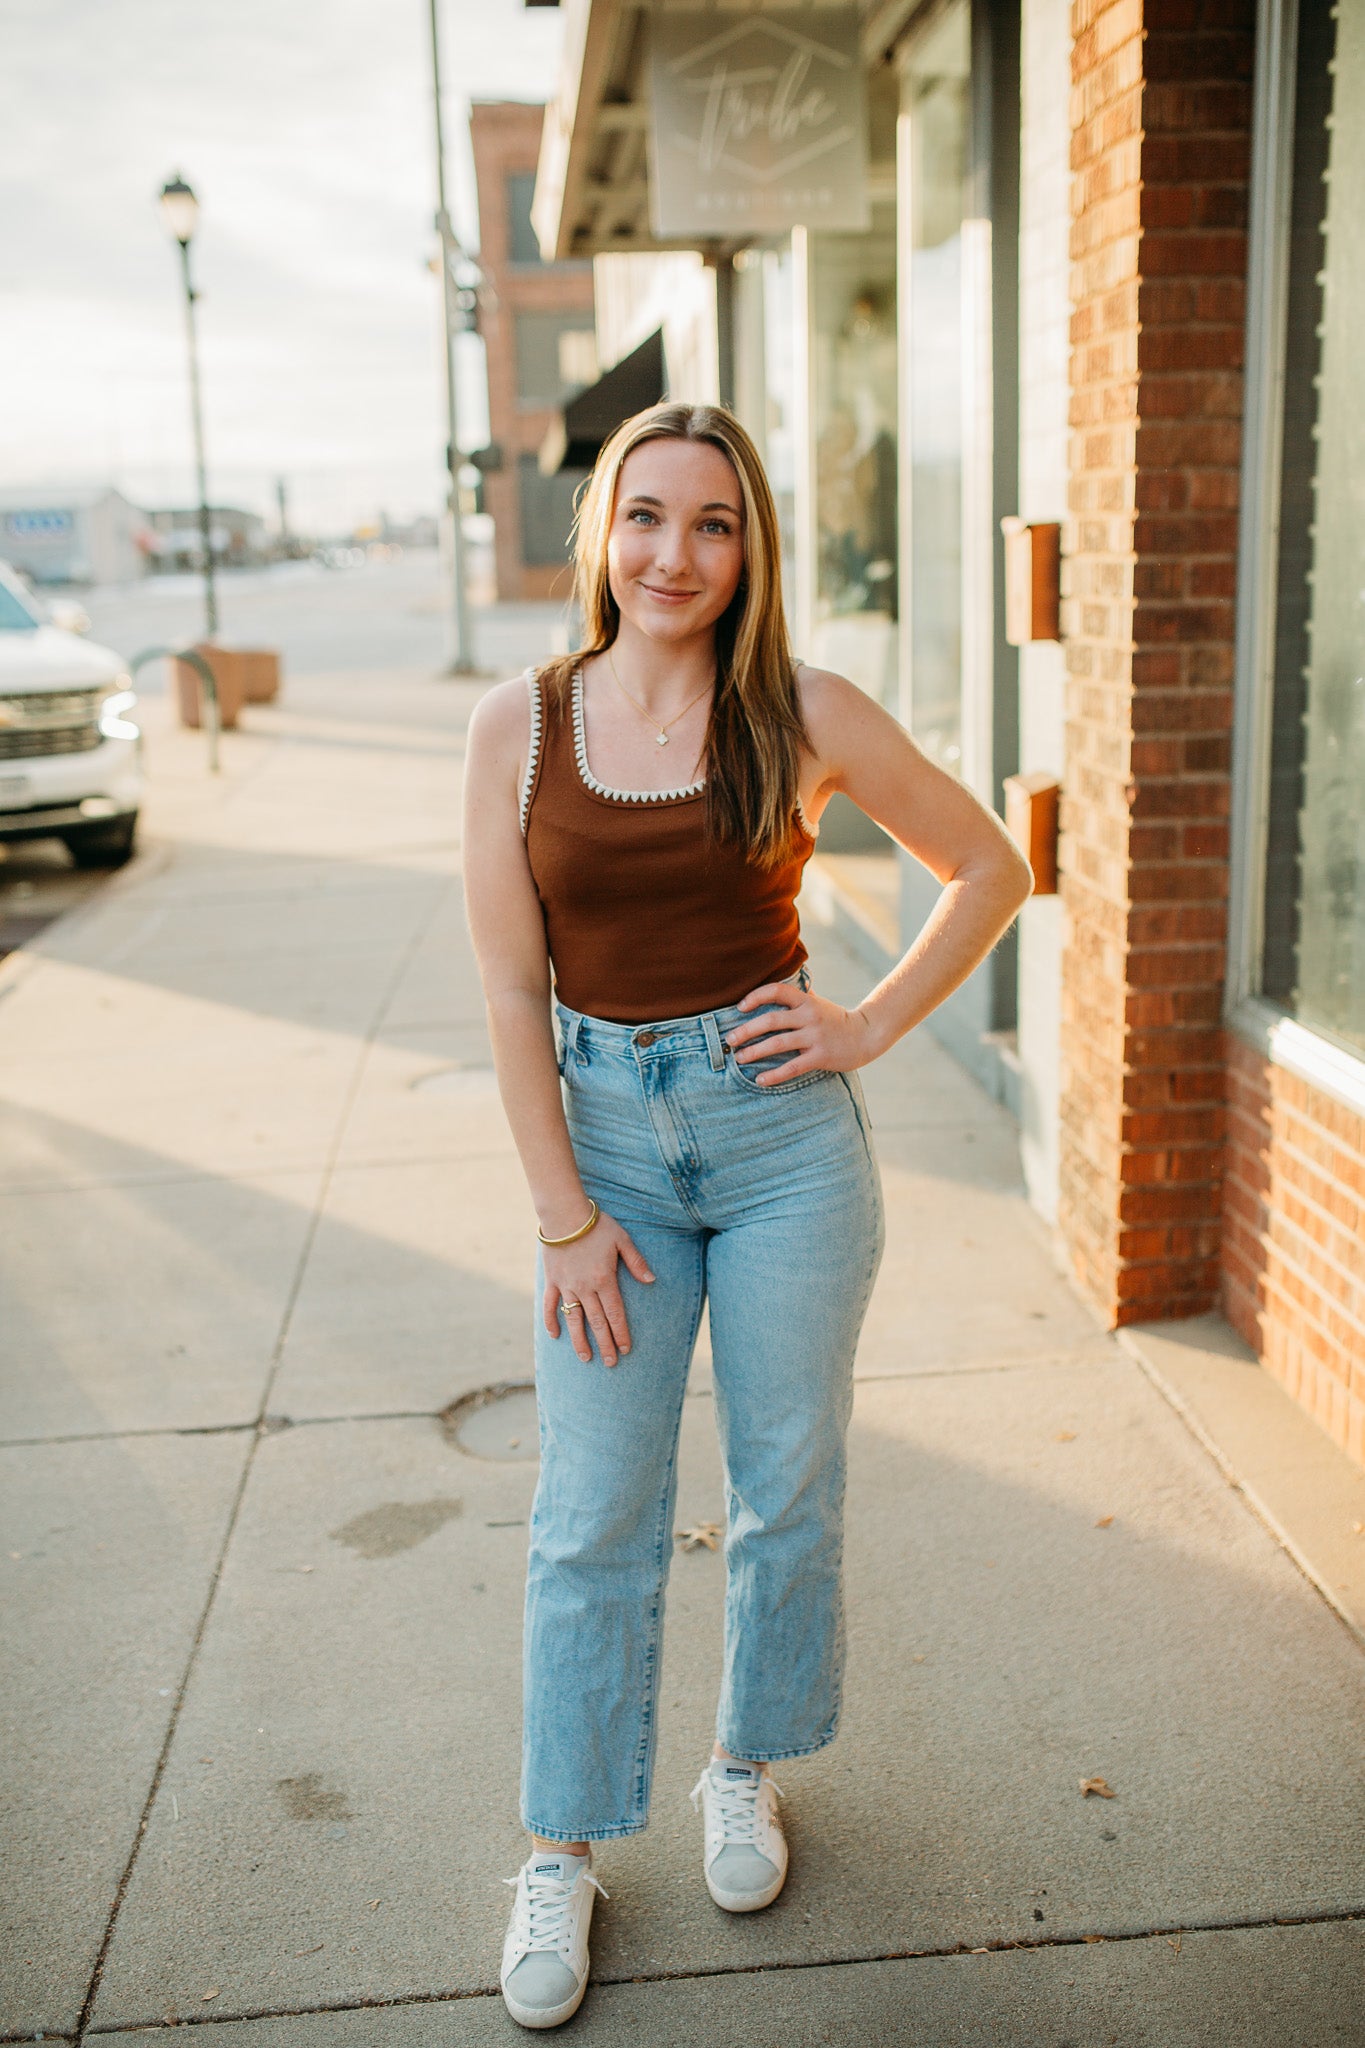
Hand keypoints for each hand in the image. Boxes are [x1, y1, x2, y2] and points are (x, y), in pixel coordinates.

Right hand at [542, 1209, 654, 1366]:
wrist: (564, 1214)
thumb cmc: (596, 1225)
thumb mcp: (622, 1240)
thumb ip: (636, 1262)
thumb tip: (652, 1281)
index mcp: (604, 1280)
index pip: (615, 1314)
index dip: (621, 1333)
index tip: (625, 1350)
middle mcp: (585, 1288)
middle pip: (597, 1322)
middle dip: (605, 1344)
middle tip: (610, 1363)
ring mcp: (566, 1286)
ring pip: (574, 1319)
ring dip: (580, 1341)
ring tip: (586, 1358)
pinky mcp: (552, 1281)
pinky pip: (550, 1305)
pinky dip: (551, 1321)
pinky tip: (555, 1336)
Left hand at [726, 980, 877, 1085]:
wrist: (866, 1035)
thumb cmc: (835, 1019)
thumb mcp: (817, 1003)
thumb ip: (797, 997)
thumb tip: (774, 990)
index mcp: (806, 1000)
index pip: (777, 990)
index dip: (756, 996)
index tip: (740, 1007)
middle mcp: (809, 1016)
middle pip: (771, 1020)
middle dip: (746, 1030)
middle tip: (730, 1039)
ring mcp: (815, 1036)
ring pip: (778, 1043)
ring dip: (754, 1051)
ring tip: (739, 1058)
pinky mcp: (820, 1056)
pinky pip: (792, 1067)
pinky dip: (774, 1075)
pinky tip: (760, 1080)